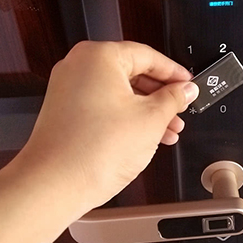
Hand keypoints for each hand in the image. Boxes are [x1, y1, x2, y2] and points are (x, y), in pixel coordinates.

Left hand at [15, 41, 198, 211]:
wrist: (54, 185)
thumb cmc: (93, 150)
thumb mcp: (151, 119)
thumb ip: (173, 98)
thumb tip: (185, 90)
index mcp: (99, 57)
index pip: (148, 56)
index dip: (173, 73)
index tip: (188, 84)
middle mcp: (80, 67)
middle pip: (133, 73)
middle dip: (161, 96)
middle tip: (180, 108)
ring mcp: (69, 89)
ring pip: (120, 92)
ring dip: (147, 110)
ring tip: (168, 129)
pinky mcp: (66, 110)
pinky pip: (105, 105)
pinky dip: (127, 116)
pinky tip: (146, 135)